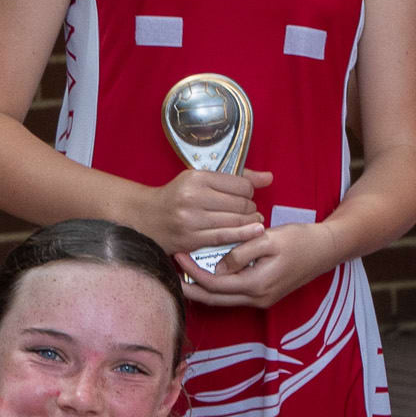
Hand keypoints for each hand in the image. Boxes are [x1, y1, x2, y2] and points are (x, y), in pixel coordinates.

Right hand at [138, 166, 268, 256]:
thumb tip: (269, 178)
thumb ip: (236, 177)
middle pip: (241, 204)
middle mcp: (193, 197)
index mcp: (197, 177)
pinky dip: (243, 236)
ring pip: (236, 222)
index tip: (246, 195)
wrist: (146, 217)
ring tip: (252, 222)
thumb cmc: (178, 196)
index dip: (249, 191)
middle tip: (249, 211)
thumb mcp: (201, 179)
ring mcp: (191, 220)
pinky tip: (252, 233)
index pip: (241, 184)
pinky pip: (226, 238)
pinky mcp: (191, 239)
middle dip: (251, 208)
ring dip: (250, 223)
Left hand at [178, 221, 330, 309]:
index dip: (191, 271)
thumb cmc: (300, 240)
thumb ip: (241, 252)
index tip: (178, 253)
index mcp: (256, 285)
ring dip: (201, 289)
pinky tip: (207, 272)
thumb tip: (219, 265)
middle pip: (213, 299)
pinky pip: (233, 295)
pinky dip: (216, 287)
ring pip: (222, 300)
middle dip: (189, 287)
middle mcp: (257, 298)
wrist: (327, 249)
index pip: (213, 283)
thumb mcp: (269, 239)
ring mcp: (262, 300)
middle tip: (169, 270)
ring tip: (183, 272)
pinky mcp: (265, 295)